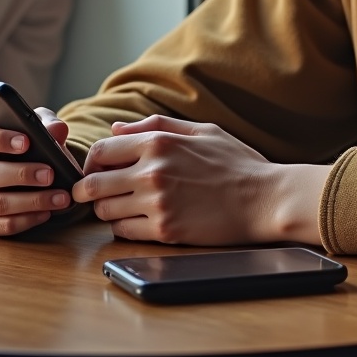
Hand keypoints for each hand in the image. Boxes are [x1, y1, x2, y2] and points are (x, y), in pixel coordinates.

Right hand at [0, 108, 73, 236]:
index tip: (26, 142)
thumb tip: (57, 130)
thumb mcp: (32, 128)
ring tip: (59, 197)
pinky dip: (28, 219)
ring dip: (31, 201)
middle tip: (50, 174)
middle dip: (22, 174)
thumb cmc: (22, 144)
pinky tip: (47, 211)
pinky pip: (2, 226)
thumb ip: (45, 123)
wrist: (19, 170)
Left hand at [73, 114, 328, 245]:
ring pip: (104, 211)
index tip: (99, 169)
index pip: (100, 151)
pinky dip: (126, 226)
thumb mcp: (202, 130)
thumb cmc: (237, 162)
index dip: (93, 162)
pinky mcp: (165, 230)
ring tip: (127, 205)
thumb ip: (156, 125)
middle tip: (102, 192)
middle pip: (93, 184)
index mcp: (159, 142)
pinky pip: (123, 231)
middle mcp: (152, 172)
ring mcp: (157, 203)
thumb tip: (116, 128)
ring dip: (109, 209)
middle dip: (92, 188)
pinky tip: (142, 219)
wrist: (265, 198)